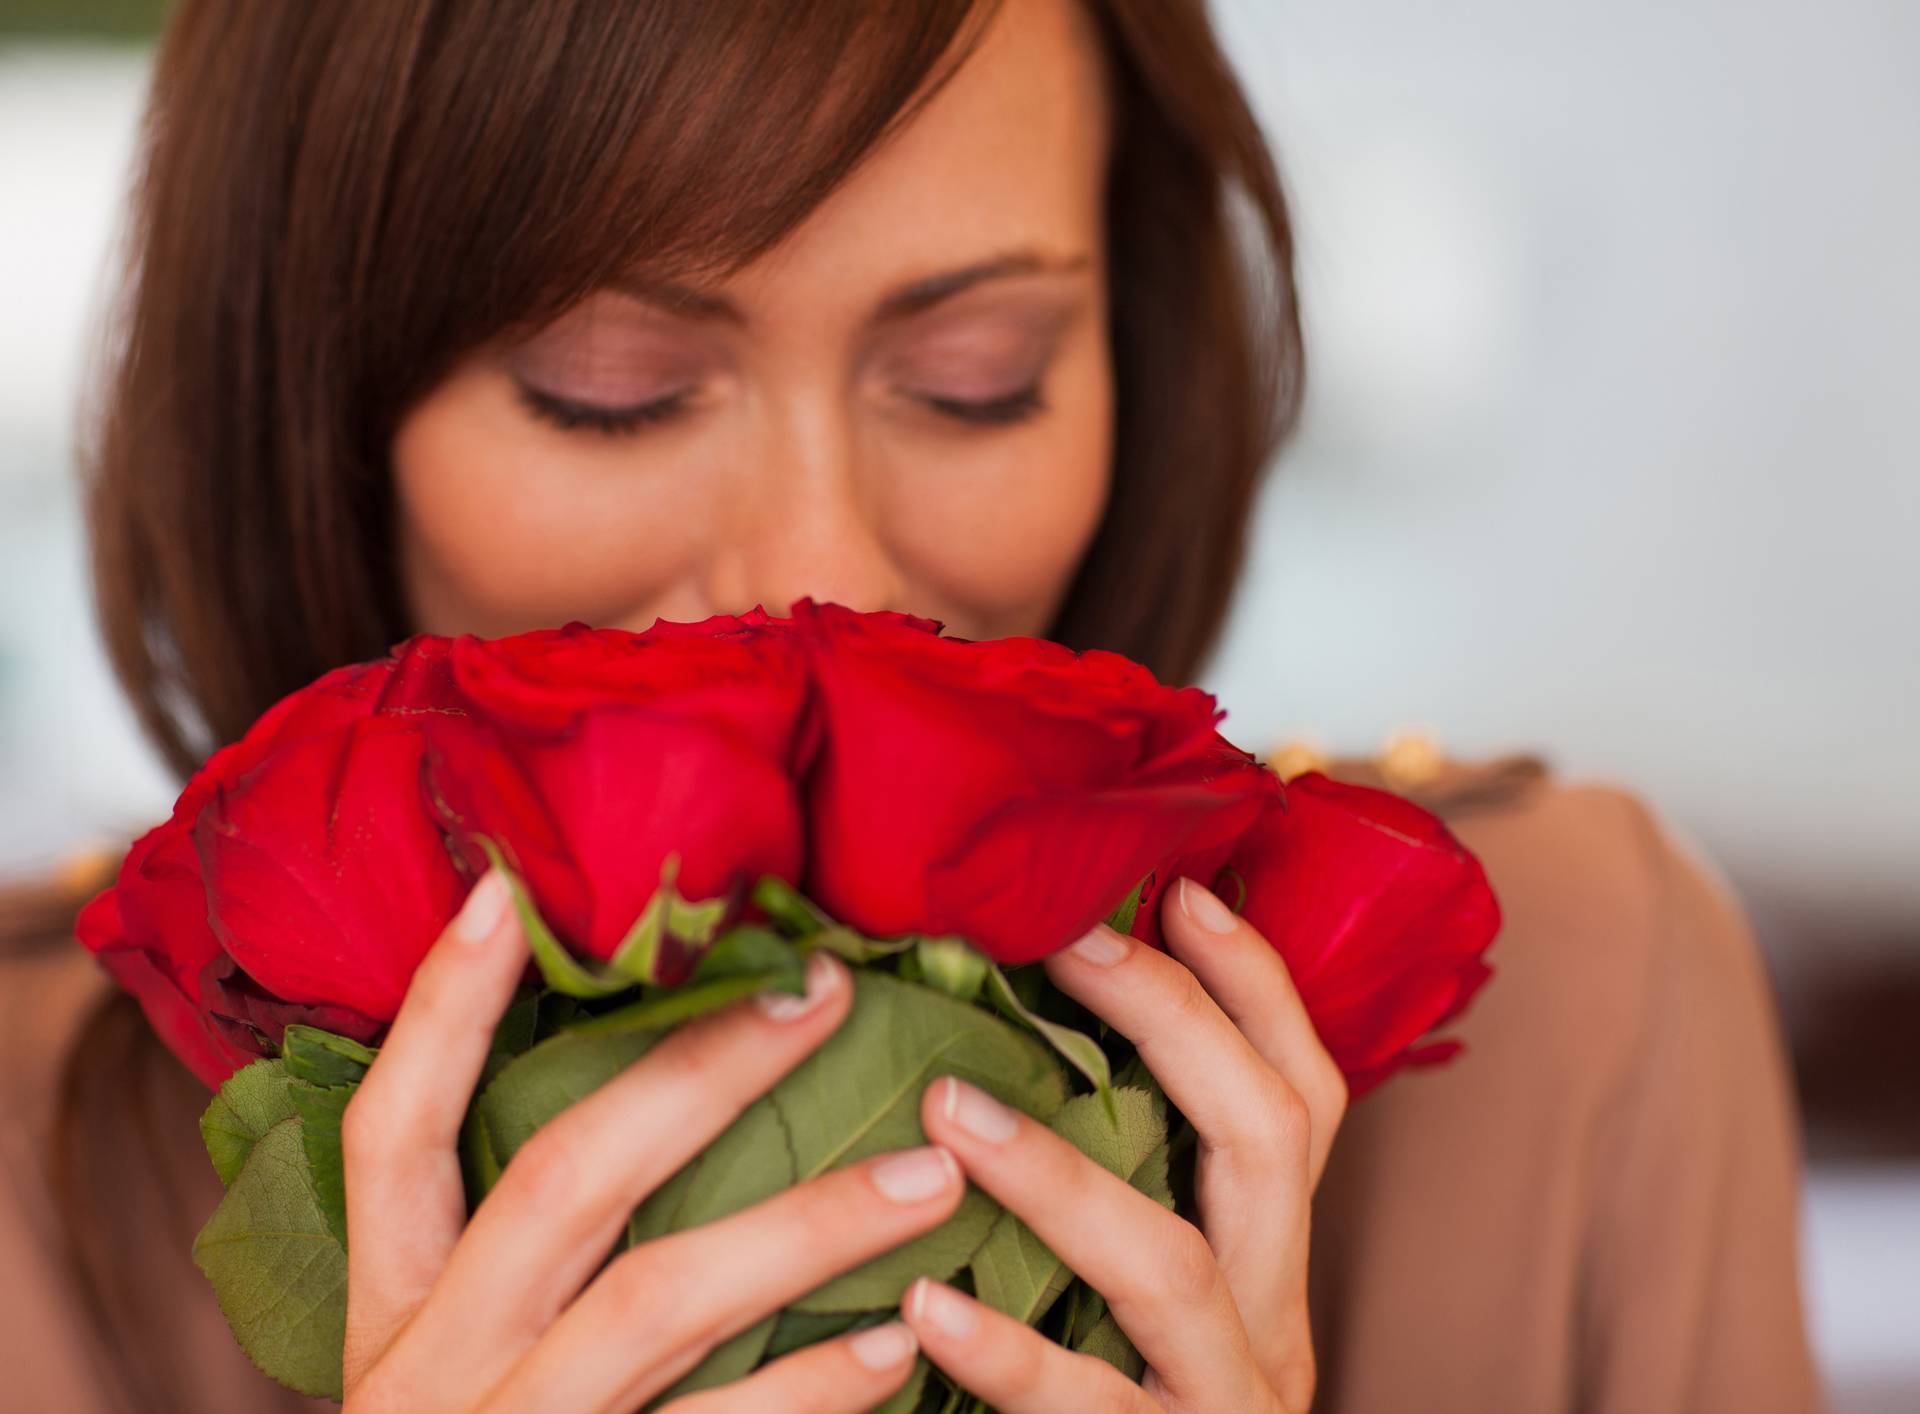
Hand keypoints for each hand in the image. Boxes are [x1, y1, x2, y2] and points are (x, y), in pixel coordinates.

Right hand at [338, 867, 960, 1412]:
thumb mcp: (460, 1352)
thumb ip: (515, 1242)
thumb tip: (653, 1079)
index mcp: (394, 1310)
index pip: (391, 1131)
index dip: (440, 1012)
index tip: (513, 894)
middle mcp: (432, 1373)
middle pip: (563, 1180)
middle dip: (699, 1072)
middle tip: (826, 988)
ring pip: (659, 1302)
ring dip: (806, 1224)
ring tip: (933, 1170)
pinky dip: (811, 1392)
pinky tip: (900, 1348)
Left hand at [907, 875, 1347, 1411]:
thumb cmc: (1121, 1409)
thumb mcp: (1138, 1295)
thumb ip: (1116, 1188)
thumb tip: (994, 1041)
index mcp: (1267, 1261)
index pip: (1303, 1094)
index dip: (1258, 986)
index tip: (1183, 885)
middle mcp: (1270, 1325)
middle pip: (1269, 1143)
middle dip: (1177, 1023)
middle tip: (1064, 941)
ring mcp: (1224, 1410)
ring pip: (1176, 1273)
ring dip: (1062, 1178)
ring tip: (948, 1110)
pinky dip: (1008, 1357)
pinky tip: (924, 1306)